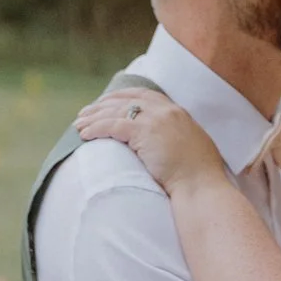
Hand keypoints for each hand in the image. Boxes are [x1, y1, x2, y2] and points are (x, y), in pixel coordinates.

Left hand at [76, 87, 226, 194]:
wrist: (201, 186)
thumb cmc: (198, 176)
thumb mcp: (190, 146)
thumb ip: (175, 137)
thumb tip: (158, 143)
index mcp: (177, 111)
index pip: (143, 95)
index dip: (121, 98)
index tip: (106, 103)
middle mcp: (166, 110)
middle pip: (126, 100)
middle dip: (102, 105)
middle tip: (85, 114)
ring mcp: (156, 119)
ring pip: (116, 111)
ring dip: (94, 118)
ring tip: (78, 126)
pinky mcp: (144, 131)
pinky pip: (113, 125)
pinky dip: (96, 129)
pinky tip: (85, 135)